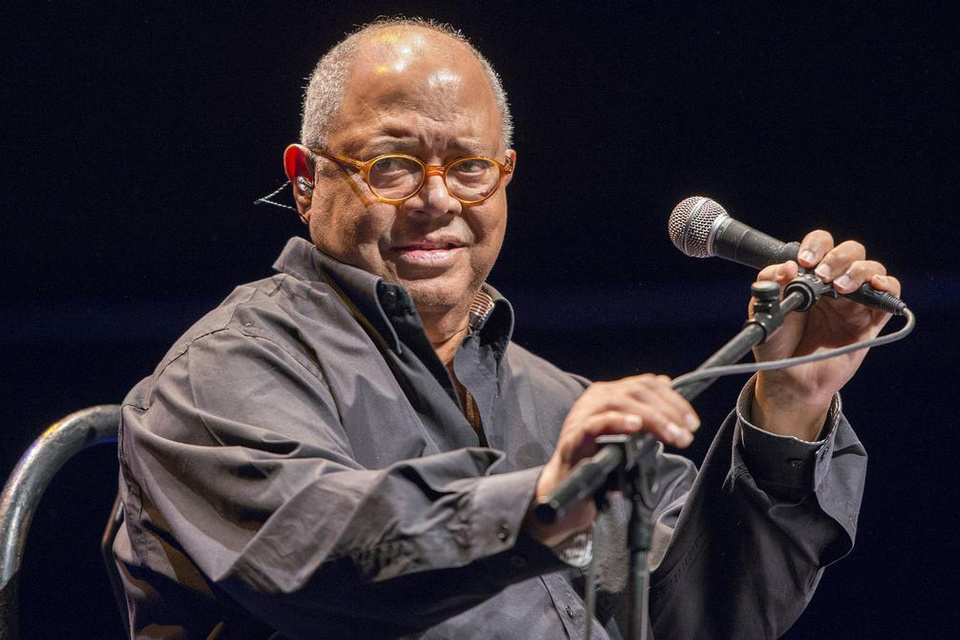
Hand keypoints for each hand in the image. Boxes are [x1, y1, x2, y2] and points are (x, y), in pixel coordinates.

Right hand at [524, 374, 698, 546]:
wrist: (567, 484)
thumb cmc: (598, 458)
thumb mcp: (626, 431)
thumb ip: (644, 410)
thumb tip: (667, 383)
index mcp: (608, 394)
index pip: (645, 384)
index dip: (673, 400)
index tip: (692, 423)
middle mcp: (595, 398)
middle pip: (637, 391)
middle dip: (668, 411)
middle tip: (686, 434)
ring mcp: (582, 415)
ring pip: (620, 403)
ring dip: (653, 419)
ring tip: (672, 436)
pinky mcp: (574, 436)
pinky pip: (595, 423)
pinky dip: (618, 421)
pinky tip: (636, 426)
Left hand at [751, 230, 901, 439]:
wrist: (787, 379)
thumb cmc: (775, 344)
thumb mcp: (764, 311)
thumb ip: (770, 285)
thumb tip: (788, 267)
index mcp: (808, 276)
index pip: (821, 244)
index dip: (816, 245)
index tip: (804, 262)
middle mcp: (833, 284)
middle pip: (850, 251)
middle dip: (837, 256)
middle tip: (821, 274)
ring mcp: (853, 302)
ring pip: (871, 268)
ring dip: (858, 270)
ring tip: (839, 288)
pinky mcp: (870, 321)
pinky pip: (889, 295)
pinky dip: (887, 284)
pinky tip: (874, 286)